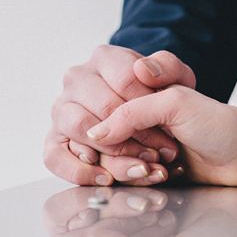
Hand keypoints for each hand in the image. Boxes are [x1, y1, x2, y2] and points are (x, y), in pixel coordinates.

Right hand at [43, 45, 196, 185]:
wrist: (174, 139)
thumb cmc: (168, 110)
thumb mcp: (181, 81)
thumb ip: (166, 69)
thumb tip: (141, 69)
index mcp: (105, 59)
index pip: (124, 81)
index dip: (148, 107)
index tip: (165, 126)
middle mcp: (79, 81)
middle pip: (103, 107)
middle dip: (136, 136)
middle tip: (159, 152)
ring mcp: (64, 110)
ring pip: (79, 128)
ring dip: (115, 155)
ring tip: (140, 167)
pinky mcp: (57, 140)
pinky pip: (54, 156)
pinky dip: (80, 171)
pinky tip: (106, 177)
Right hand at [86, 85, 236, 186]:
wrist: (229, 152)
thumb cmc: (208, 119)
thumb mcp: (176, 101)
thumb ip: (133, 109)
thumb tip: (97, 132)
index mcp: (108, 62)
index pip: (106, 95)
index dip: (135, 116)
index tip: (162, 126)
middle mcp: (91, 89)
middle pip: (89, 124)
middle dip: (129, 144)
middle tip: (160, 149)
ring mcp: (92, 121)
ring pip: (88, 149)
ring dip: (125, 164)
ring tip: (157, 165)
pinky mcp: (97, 151)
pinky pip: (83, 168)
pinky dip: (116, 176)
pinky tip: (142, 173)